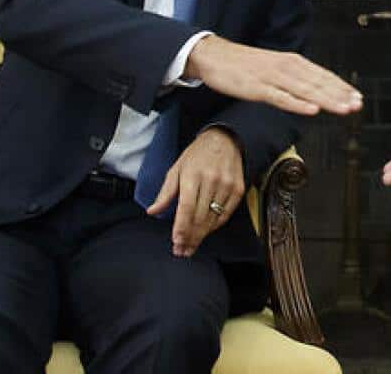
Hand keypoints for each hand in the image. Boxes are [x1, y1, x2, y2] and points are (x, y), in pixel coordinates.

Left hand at [147, 127, 245, 256]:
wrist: (225, 140)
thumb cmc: (197, 155)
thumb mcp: (176, 169)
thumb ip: (165, 192)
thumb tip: (152, 211)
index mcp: (192, 175)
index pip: (187, 208)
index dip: (181, 227)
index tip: (176, 242)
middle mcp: (212, 181)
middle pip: (200, 217)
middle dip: (190, 237)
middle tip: (182, 250)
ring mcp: (227, 186)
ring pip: (213, 219)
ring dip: (202, 235)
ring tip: (191, 246)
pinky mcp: (238, 190)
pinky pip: (226, 214)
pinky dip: (215, 226)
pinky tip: (205, 232)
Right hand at [185, 35, 361, 116]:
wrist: (215, 55)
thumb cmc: (245, 65)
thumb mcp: (275, 67)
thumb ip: (295, 78)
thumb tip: (315, 89)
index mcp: (293, 62)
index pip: (323, 76)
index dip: (342, 87)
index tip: (358, 98)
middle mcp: (287, 67)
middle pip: (319, 83)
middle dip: (341, 95)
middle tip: (358, 105)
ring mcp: (273, 77)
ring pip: (305, 90)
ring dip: (327, 100)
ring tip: (344, 108)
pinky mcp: (258, 88)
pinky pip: (281, 98)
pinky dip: (298, 104)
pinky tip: (312, 109)